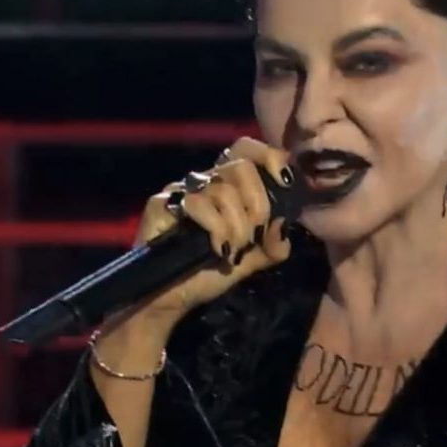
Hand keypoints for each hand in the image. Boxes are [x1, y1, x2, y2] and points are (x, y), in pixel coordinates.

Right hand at [126, 137, 294, 327]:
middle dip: (257, 205)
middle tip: (253, 236)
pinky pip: (197, 204)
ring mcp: (181, 191)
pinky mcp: (161, 204)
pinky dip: (216, 229)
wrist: (173, 297)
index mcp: (227, 185)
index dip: (269, 157)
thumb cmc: (209, 272)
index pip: (247, 150)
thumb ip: (275, 245)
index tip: (285, 182)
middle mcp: (204, 181)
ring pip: (223, 190)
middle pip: (242, 167)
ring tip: (233, 251)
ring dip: (237, 227)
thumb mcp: (253, 260)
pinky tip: (218, 250)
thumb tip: (283, 225)